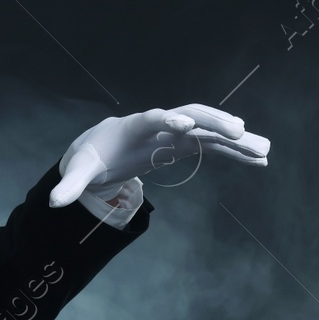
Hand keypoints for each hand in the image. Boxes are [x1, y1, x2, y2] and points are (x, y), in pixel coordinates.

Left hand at [49, 103, 271, 208]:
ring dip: (237, 139)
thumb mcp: (80, 172)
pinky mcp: (187, 145)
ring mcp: (178, 132)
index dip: (168, 119)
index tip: (186, 126)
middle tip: (240, 132)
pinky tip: (259, 160)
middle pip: (191, 115)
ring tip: (265, 150)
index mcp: (133, 126)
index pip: (152, 118)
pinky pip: (215, 145)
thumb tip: (53, 203)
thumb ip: (69, 186)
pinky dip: (236, 152)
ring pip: (210, 130)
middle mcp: (161, 123)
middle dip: (214, 122)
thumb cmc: (92, 156)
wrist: (103, 147)